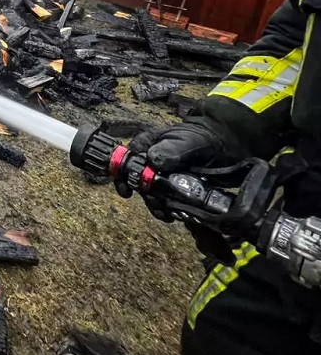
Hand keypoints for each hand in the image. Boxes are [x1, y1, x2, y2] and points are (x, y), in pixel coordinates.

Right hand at [117, 118, 245, 221]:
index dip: (124, 176)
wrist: (231, 146)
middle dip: (145, 195)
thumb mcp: (189, 141)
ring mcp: (164, 175)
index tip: (127, 192)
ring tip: (166, 214)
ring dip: (155, 205)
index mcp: (150, 144)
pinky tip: (173, 215)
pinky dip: (167, 209)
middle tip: (157, 206)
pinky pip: (166, 199)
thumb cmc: (206, 139)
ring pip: (151, 192)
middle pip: (138, 180)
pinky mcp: (176, 187)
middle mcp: (153, 160)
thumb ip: (172, 150)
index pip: (129, 159)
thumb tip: (152, 160)